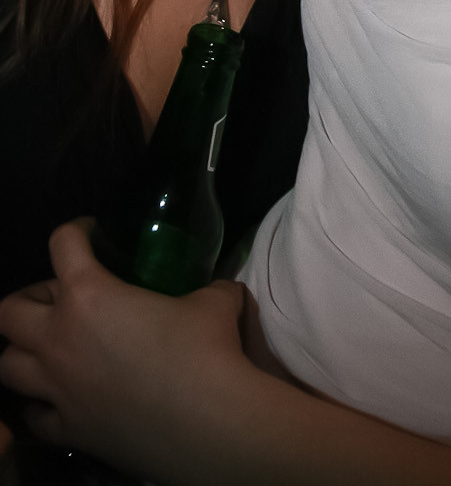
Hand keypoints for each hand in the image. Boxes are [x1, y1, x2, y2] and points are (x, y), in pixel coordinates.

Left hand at [0, 221, 245, 471]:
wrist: (207, 422)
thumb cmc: (204, 349)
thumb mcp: (214, 300)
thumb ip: (207, 288)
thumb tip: (220, 290)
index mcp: (89, 295)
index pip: (62, 244)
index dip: (76, 230)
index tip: (92, 233)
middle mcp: (59, 339)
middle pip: (8, 311)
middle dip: (30, 299)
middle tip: (62, 300)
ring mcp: (56, 389)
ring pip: (6, 365)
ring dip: (24, 352)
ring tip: (53, 349)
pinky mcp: (67, 430)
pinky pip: (34, 416)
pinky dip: (43, 404)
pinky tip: (64, 399)